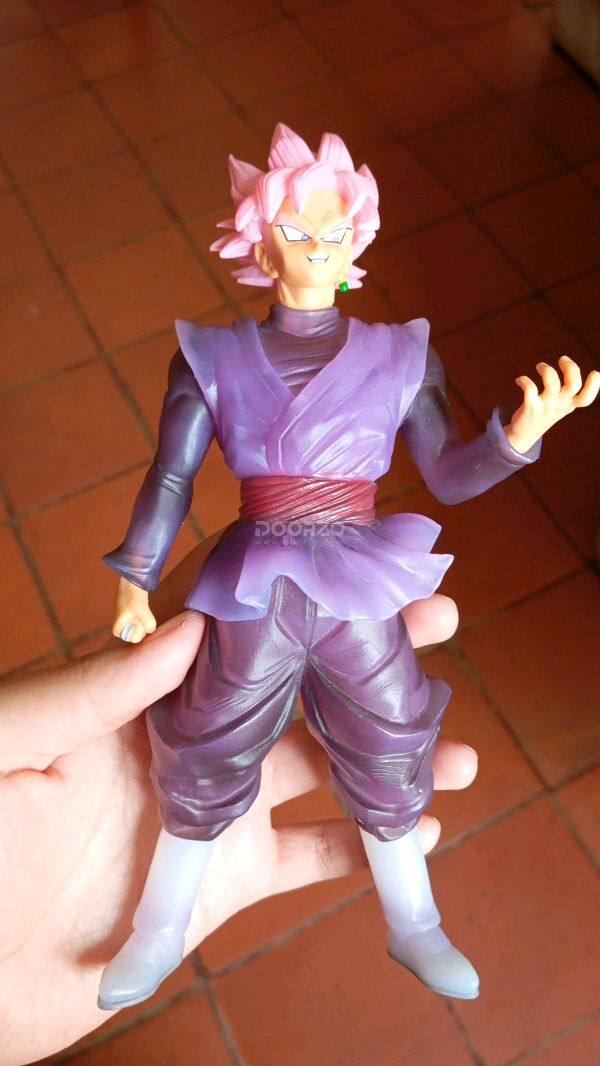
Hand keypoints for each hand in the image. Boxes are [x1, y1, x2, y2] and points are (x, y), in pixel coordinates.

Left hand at [0, 541, 474, 1064]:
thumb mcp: (11, 745)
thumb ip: (93, 688)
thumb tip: (194, 626)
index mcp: (137, 698)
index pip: (231, 630)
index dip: (296, 596)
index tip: (358, 571)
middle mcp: (189, 745)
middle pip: (295, 690)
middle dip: (365, 659)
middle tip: (437, 627)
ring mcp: (213, 814)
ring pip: (318, 774)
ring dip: (385, 756)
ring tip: (456, 745)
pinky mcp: (222, 884)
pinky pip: (305, 860)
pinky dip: (363, 846)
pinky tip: (417, 828)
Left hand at [505, 355, 599, 452]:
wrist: (524, 435)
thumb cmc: (544, 414)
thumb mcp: (560, 405)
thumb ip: (567, 391)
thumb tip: (570, 366)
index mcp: (569, 404)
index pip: (586, 399)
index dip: (594, 385)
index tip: (595, 372)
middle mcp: (560, 405)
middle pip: (574, 384)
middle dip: (570, 366)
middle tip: (562, 359)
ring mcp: (546, 406)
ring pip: (552, 383)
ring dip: (546, 368)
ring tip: (540, 366)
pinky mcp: (530, 406)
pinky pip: (530, 388)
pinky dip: (524, 380)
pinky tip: (519, 380)